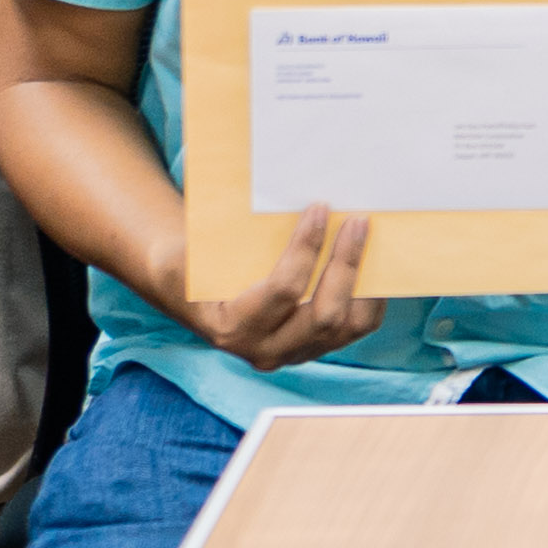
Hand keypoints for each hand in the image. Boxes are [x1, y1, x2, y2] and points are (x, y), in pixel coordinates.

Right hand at [176, 204, 382, 373]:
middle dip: (345, 265)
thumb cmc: (186, 270)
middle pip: (324, 315)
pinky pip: (355, 329)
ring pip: (347, 327)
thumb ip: (195, 244)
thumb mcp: (175, 258)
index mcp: (233, 328)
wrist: (193, 300)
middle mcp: (266, 350)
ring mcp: (294, 353)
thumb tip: (235, 195)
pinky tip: (371, 264)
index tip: (318, 209)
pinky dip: (369, 297)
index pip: (282, 291)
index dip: (305, 249)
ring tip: (367, 239)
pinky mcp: (314, 347)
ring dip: (364, 281)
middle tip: (357, 221)